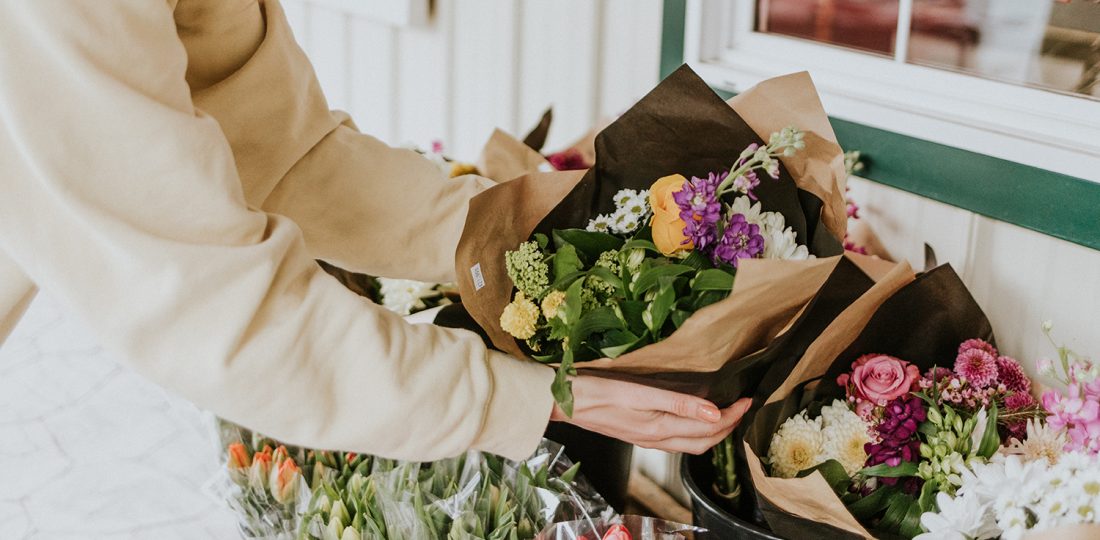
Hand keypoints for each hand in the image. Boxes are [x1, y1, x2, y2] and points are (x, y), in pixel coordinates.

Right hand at [549, 376, 751, 454]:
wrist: (562, 402)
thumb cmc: (595, 392)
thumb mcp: (638, 392)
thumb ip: (677, 403)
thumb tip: (712, 411)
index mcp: (659, 428)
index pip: (708, 427)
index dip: (732, 415)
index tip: (748, 399)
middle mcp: (655, 439)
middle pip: (703, 441)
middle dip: (728, 427)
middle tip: (743, 406)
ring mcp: (646, 439)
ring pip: (690, 443)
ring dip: (712, 431)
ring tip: (726, 412)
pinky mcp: (638, 434)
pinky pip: (675, 440)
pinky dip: (693, 431)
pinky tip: (693, 417)